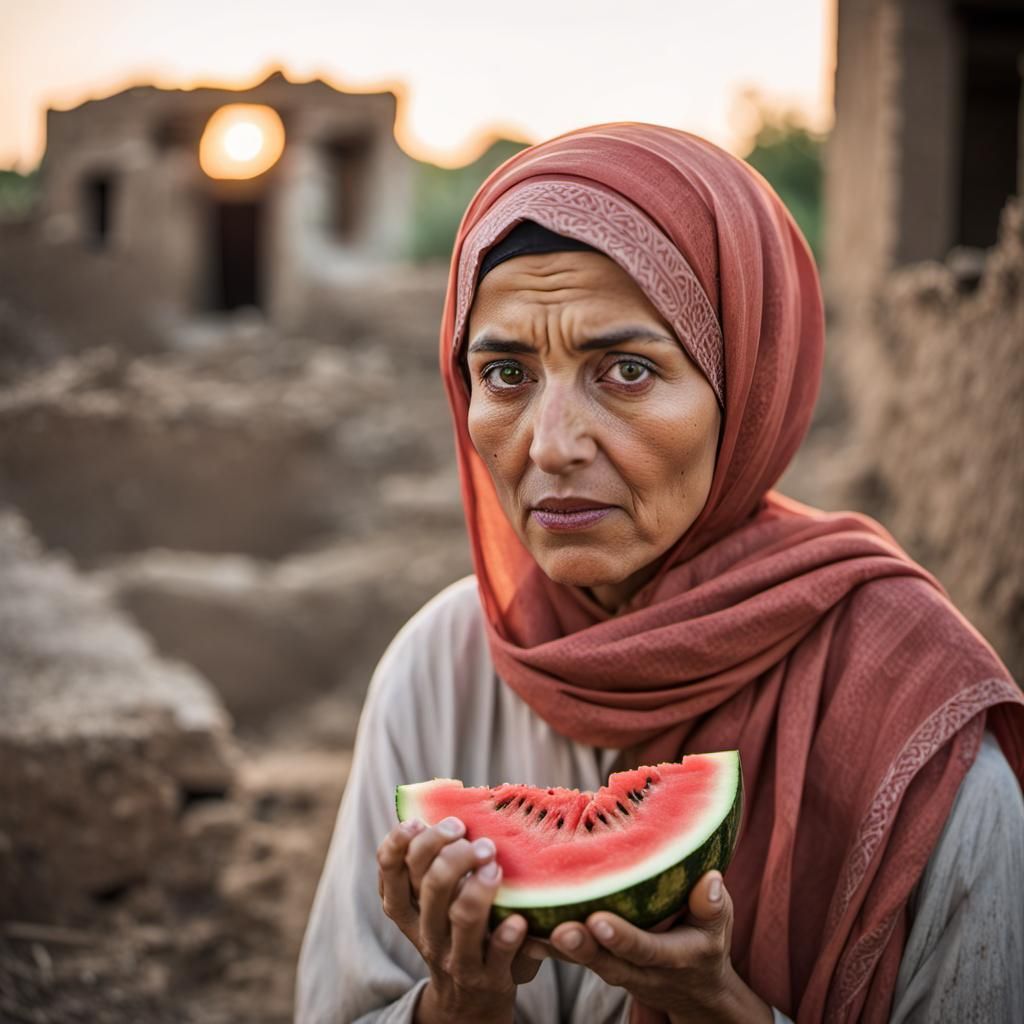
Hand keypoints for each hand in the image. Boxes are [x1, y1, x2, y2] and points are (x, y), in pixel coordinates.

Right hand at [377, 816, 542, 1023]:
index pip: (389, 870)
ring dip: (479, 886)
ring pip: (460, 917)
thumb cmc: (456, 930)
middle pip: (429, 884)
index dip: (399, 841)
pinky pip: (497, 954)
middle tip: (477, 840)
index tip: (419, 821)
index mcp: (407, 908)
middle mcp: (426, 931)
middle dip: (453, 852)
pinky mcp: (489, 977)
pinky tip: (518, 919)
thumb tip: (457, 801)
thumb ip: (434, 862)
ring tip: (495, 864)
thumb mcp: (433, 903)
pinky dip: (506, 935)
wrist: (469, 1001)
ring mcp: (456, 956)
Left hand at [523, 871, 771, 1023]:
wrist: (693, 986)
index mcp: (671, 957)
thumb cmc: (704, 939)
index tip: (599, 920)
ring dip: (554, 946)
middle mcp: (638, 970)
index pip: (644, 949)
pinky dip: (541, 943)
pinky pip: (566, 956)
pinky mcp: (596, 962)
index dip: (621, 938)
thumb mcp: (718, 926)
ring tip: (526, 926)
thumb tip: (710, 880)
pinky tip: (514, 925)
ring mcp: (614, 969)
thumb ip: (712, 906)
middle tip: (559, 928)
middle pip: (605, 961)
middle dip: (580, 946)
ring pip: (581, 960)